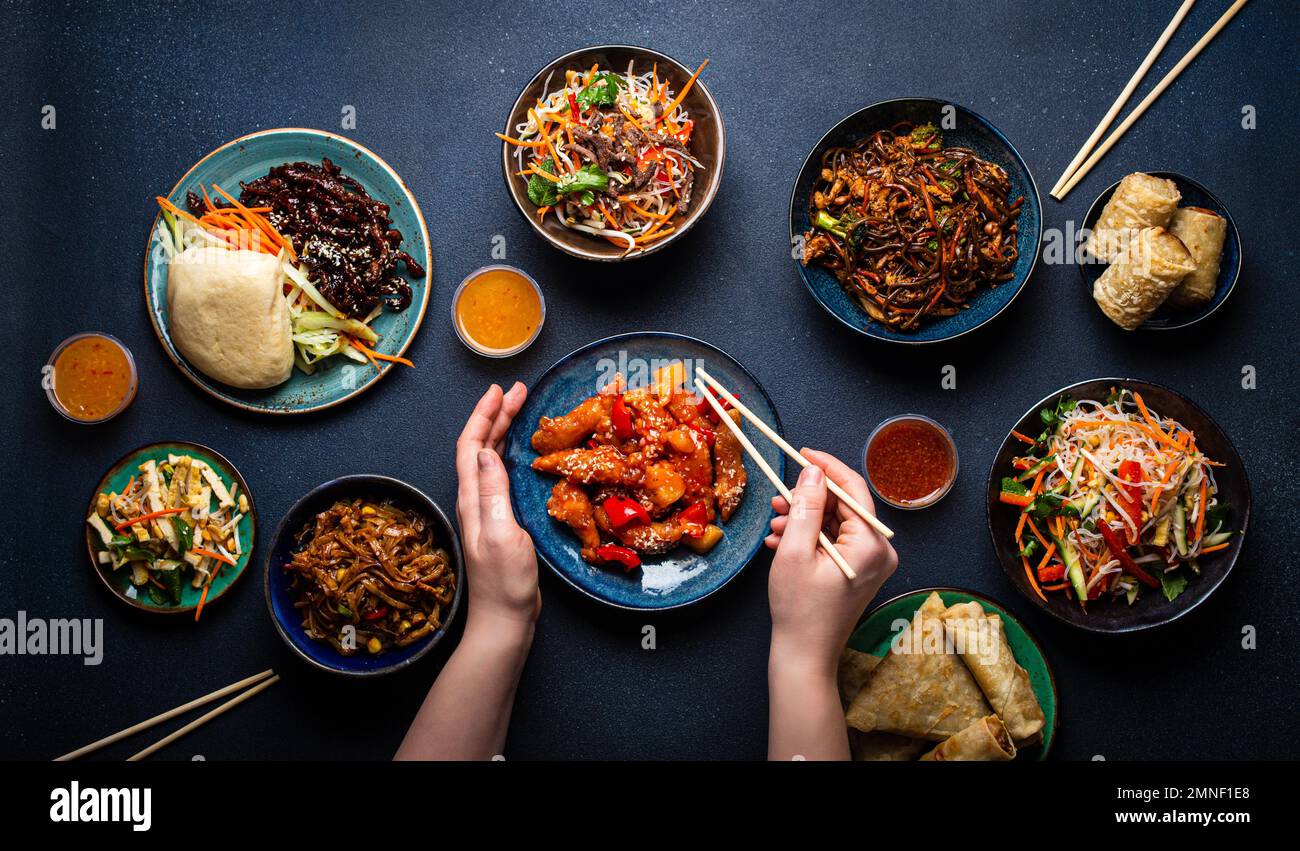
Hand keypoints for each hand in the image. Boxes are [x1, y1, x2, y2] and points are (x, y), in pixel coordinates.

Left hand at [455, 382, 539, 631]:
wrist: (503, 619)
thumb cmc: (504, 583)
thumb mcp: (502, 533)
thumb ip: (493, 492)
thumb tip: (487, 451)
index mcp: (472, 499)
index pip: (471, 445)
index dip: (483, 415)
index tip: (500, 391)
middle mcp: (475, 500)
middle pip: (479, 446)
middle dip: (496, 415)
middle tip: (517, 391)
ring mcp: (486, 510)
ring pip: (489, 459)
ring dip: (501, 431)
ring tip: (518, 409)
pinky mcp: (500, 520)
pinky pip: (500, 475)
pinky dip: (509, 454)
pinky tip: (519, 451)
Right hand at [766, 449, 897, 667]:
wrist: (804, 655)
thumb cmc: (800, 610)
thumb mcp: (796, 551)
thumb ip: (806, 507)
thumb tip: (813, 472)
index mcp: (872, 544)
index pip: (853, 490)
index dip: (826, 467)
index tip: (802, 453)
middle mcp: (880, 551)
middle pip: (844, 506)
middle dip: (808, 499)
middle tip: (779, 497)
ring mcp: (870, 562)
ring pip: (836, 523)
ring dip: (804, 519)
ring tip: (775, 525)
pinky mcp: (858, 570)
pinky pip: (834, 541)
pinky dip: (809, 537)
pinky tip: (781, 541)